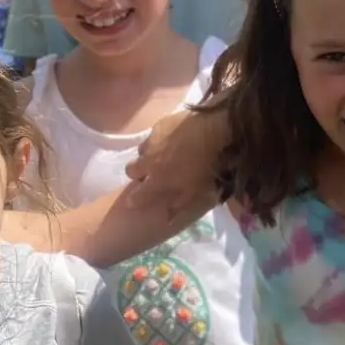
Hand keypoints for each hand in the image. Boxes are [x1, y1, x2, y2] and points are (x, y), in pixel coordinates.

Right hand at [122, 106, 228, 223]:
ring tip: (164, 155)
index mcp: (156, 181)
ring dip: (148, 156)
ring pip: (141, 152)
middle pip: (130, 170)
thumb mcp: (195, 191)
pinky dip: (159, 140)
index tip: (137, 201)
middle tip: (153, 174)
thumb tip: (166, 220)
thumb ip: (178, 206)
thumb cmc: (207, 165)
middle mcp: (148, 161)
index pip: (135, 196)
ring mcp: (152, 141)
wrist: (213, 129)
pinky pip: (152, 135)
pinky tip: (173, 139)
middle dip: (138, 173)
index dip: (134, 200)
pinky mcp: (159, 124)